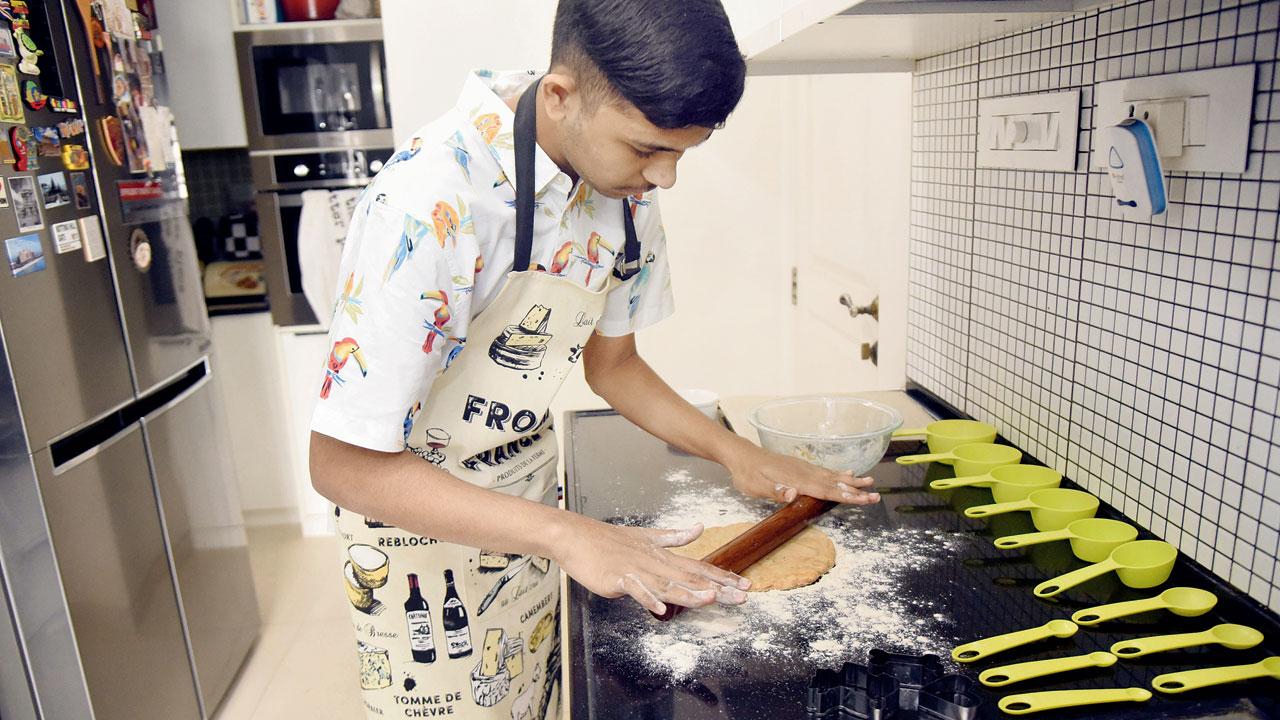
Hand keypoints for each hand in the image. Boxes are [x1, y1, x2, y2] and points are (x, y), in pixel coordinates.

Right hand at [550, 514, 750, 614]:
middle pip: (690, 577)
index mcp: (662, 555)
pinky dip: (647, 598)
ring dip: (689, 593)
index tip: (745, 585)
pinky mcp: (617, 578)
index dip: (722, 576)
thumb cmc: (608, 540)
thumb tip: (699, 528)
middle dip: (718, 588)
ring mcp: (636, 570)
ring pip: (667, 584)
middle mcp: (654, 562)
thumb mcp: (646, 537)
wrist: (575, 536)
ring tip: (710, 599)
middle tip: (743, 597)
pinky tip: (659, 609)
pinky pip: (635, 590)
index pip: (698, 566)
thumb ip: (674, 537)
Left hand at [726, 441, 879, 504]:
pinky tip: (847, 474)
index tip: (865, 500)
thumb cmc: (747, 474)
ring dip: (852, 481)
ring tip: (870, 481)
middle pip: (835, 483)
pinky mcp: (800, 466)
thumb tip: (793, 494)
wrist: (741, 455)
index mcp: (797, 480)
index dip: (846, 496)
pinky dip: (839, 474)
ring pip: (833, 476)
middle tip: (877, 495)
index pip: (826, 491)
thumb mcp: (756, 486)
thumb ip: (775, 491)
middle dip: (856, 491)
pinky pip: (825, 471)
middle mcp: (804, 473)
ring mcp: (804, 468)